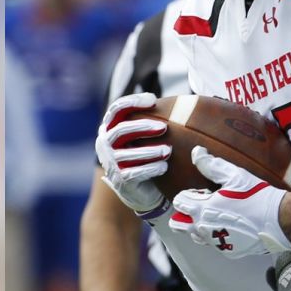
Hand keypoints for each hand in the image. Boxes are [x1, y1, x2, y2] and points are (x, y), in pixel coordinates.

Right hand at [95, 92, 169, 214]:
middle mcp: (106, 144)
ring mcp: (111, 163)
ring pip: (127, 154)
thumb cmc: (148, 156)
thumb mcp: (148, 136)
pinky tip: (164, 167)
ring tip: (168, 151)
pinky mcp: (120, 180)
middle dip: (142, 127)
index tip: (153, 100)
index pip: (117, 109)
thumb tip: (183, 104)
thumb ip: (155, 120)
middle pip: (120, 130)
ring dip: (149, 151)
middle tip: (163, 127)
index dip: (133, 102)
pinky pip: (134, 173)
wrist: (145, 190)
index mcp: (112, 128)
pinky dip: (150, 169)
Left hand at [169, 146, 290, 256]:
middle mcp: (203, 229)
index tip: (204, 191)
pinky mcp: (228, 251)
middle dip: (184, 214)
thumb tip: (196, 152)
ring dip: (200, 225)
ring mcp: (215, 242)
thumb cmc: (257, 196)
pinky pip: (215, 243)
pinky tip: (234, 225)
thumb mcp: (234, 175)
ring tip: (220, 215)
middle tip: (203, 206)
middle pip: (177, 224)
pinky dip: (219, 234)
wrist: (278, 220)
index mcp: (201, 209)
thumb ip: (211, 165)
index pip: (178, 202)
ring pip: (195, 235)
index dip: (189, 194)